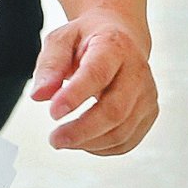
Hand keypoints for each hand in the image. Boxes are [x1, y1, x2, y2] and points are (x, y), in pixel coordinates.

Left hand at [29, 10, 157, 153]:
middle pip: (115, 110)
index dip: (75, 96)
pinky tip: (83, 141)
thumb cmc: (88, 40)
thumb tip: (39, 96)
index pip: (97, 74)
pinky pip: (127, 141)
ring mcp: (147, 94)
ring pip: (122, 131)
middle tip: (55, 139)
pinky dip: (102, 148)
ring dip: (89, 142)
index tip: (53, 113)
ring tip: (63, 139)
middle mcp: (137, 71)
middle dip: (82, 130)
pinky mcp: (149, 113)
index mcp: (114, 46)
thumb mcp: (61, 40)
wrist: (120, 38)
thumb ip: (49, 66)